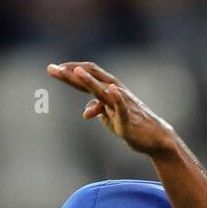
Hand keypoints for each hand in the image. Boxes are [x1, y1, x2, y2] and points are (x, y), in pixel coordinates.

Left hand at [47, 61, 175, 156]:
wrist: (155, 138)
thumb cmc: (133, 124)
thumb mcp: (111, 117)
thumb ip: (98, 109)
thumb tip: (86, 111)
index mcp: (108, 90)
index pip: (88, 74)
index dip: (70, 71)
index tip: (53, 69)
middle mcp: (114, 92)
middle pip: (91, 77)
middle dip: (71, 73)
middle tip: (51, 69)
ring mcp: (122, 104)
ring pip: (104, 90)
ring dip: (90, 81)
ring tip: (77, 72)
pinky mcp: (128, 118)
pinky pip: (122, 107)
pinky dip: (117, 98)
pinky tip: (111, 90)